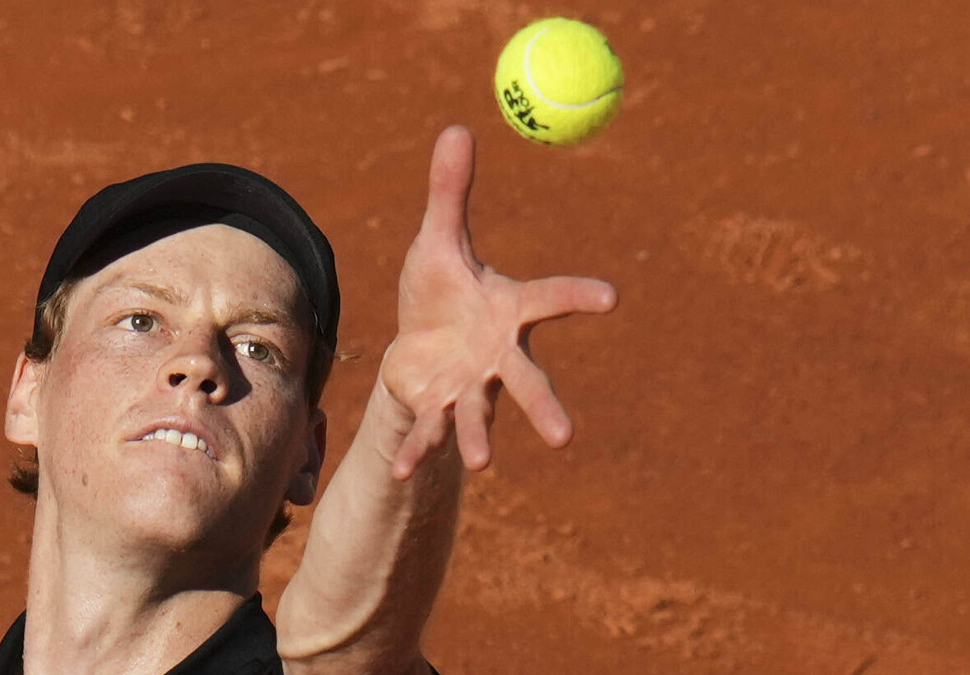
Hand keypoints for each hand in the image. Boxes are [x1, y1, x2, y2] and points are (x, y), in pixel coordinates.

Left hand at [381, 125, 616, 479]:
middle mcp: (497, 356)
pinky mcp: (437, 406)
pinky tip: (399, 472)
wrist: (416, 341)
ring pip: (480, 415)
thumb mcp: (438, 240)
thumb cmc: (438, 290)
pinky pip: (429, 430)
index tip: (612, 297)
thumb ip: (450, 193)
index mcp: (508, 310)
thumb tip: (456, 127)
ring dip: (480, 437)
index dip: (579, 296)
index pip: (550, 299)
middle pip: (526, 382)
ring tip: (484, 463)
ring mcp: (469, 387)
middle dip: (544, 407)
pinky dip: (417, 450)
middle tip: (565, 436)